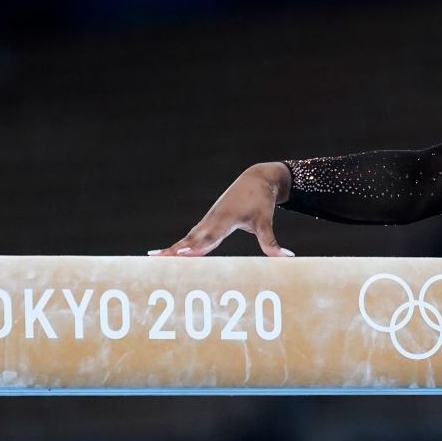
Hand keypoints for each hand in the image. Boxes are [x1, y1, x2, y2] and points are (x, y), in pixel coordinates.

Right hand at [147, 163, 294, 257]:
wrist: (257, 179)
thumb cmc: (261, 200)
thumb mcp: (266, 220)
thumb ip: (271, 242)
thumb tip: (287, 257)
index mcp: (226, 219)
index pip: (209, 236)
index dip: (195, 246)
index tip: (182, 254)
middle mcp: (213, 220)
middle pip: (192, 239)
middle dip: (176, 251)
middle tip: (159, 261)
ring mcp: (208, 221)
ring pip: (188, 238)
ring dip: (172, 249)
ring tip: (154, 260)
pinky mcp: (208, 223)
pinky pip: (190, 237)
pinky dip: (178, 246)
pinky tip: (165, 255)